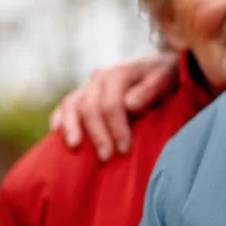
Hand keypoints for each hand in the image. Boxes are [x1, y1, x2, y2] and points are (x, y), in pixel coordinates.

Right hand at [49, 52, 178, 160]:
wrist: (162, 68)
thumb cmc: (168, 77)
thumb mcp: (168, 79)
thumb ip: (151, 90)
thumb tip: (129, 105)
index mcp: (121, 73)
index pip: (112, 103)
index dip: (116, 128)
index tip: (124, 150)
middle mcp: (102, 77)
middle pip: (90, 107)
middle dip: (98, 134)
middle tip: (106, 157)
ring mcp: (91, 85)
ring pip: (72, 104)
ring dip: (72, 127)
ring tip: (75, 147)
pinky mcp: (84, 93)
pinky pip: (66, 104)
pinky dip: (60, 118)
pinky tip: (57, 132)